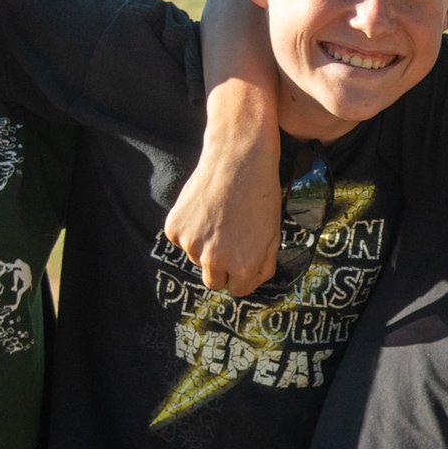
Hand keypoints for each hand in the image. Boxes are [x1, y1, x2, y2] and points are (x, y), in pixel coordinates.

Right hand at [164, 146, 279, 297]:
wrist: (237, 158)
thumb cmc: (260, 194)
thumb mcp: (272, 234)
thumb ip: (263, 264)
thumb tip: (250, 281)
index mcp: (242, 266)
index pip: (238, 289)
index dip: (242, 275)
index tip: (242, 261)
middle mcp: (214, 260)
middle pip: (213, 281)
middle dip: (222, 268)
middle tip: (229, 241)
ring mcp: (191, 244)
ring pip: (196, 257)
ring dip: (205, 245)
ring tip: (219, 216)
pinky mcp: (175, 228)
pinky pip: (181, 239)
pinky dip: (189, 228)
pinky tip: (203, 208)